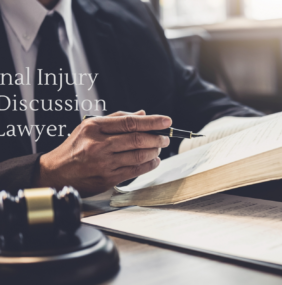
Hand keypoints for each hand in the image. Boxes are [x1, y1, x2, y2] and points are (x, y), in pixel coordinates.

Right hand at [34, 110, 171, 196]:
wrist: (55, 172)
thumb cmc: (75, 147)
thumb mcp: (89, 126)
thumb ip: (116, 119)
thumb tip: (142, 114)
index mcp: (94, 127)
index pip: (130, 122)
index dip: (152, 121)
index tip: (166, 121)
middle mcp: (99, 144)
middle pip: (137, 139)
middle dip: (156, 138)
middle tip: (165, 138)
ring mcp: (103, 163)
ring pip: (138, 155)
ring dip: (154, 152)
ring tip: (159, 149)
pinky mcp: (107, 178)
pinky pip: (135, 171)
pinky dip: (149, 165)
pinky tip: (153, 161)